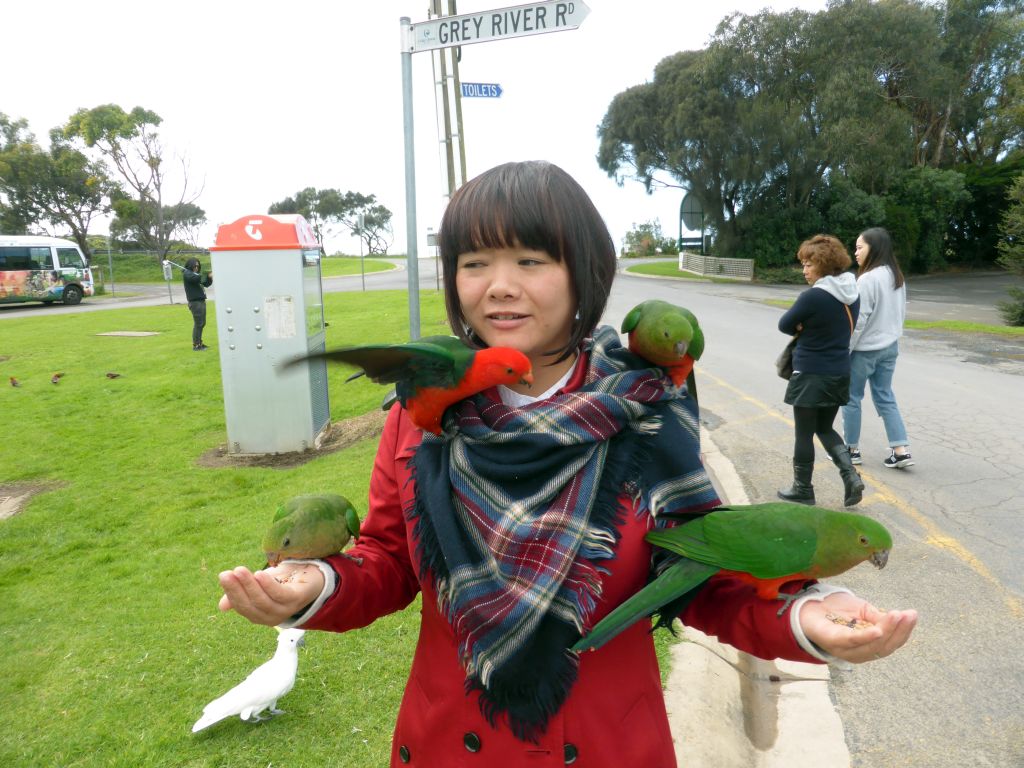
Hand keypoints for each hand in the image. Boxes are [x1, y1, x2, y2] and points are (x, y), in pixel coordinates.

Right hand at [218, 561, 324, 626]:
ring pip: (263, 601)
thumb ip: (241, 594)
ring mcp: (285, 610)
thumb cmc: (280, 583)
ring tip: (240, 570)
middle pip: (251, 606)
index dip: (232, 593)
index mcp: (259, 615)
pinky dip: (268, 585)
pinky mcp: (297, 599)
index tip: (224, 577)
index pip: (242, 607)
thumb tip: (222, 607)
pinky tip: (259, 574)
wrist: (308, 577)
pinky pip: (280, 595)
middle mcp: (271, 617)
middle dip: (237, 590)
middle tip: (227, 573)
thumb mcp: (257, 586)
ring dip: (250, 585)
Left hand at [799, 591, 917, 662]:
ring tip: (896, 616)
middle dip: (898, 631)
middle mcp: (859, 653)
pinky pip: (852, 642)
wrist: (810, 603)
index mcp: (869, 647)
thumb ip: (878, 618)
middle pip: (884, 648)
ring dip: (886, 632)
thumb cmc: (838, 610)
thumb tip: (899, 618)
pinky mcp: (832, 642)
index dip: (904, 631)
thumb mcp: (863, 611)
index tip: (913, 615)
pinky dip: (865, 637)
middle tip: (907, 615)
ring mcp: (845, 650)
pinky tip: (877, 630)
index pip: (891, 643)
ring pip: (871, 647)